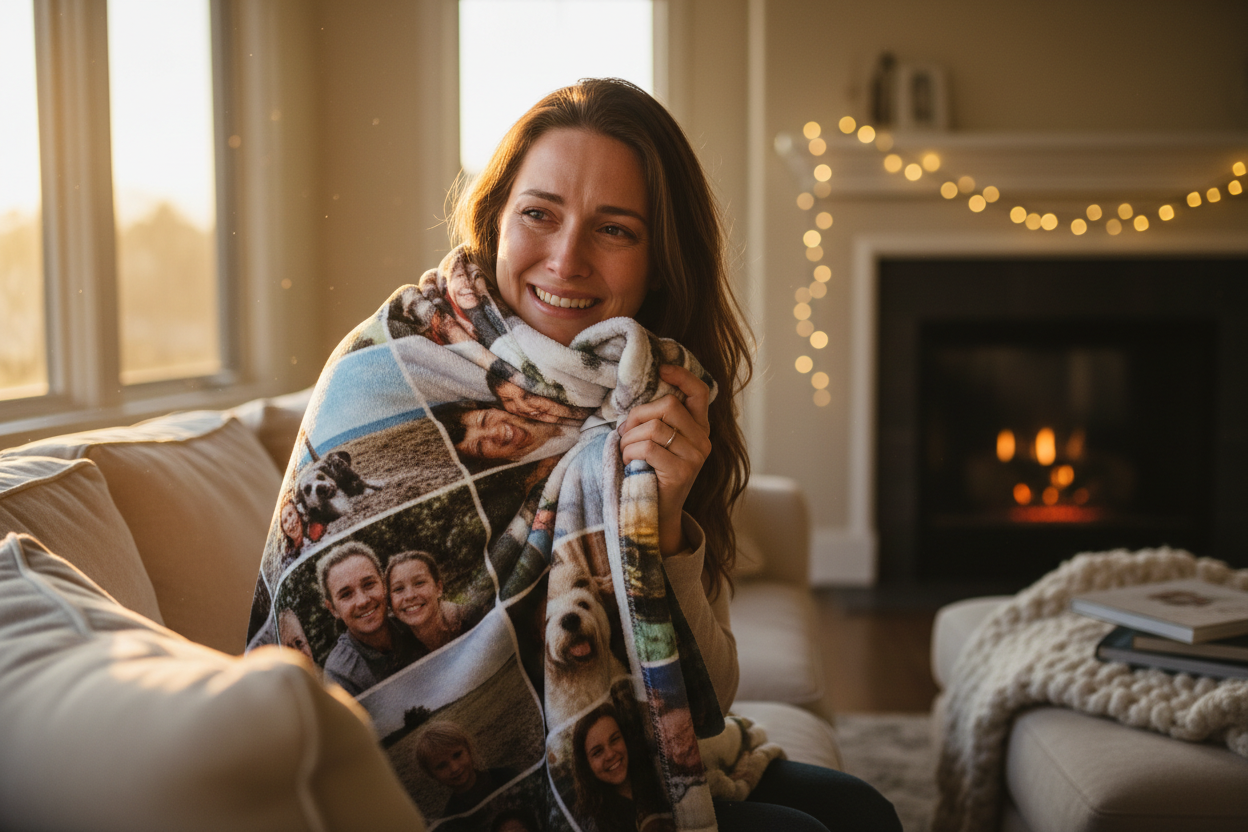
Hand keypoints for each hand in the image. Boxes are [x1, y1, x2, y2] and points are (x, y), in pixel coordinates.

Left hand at [618, 364, 711, 556]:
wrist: (656, 513)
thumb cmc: (651, 472)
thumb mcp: (660, 442)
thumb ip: (658, 420)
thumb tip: (636, 400)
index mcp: (700, 428)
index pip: (699, 391)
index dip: (682, 375)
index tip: (662, 370)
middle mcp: (703, 440)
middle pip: (669, 405)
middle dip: (639, 414)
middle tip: (625, 431)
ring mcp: (696, 457)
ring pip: (654, 427)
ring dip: (629, 438)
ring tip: (625, 450)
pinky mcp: (682, 472)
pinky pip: (648, 448)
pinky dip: (629, 452)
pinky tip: (628, 461)